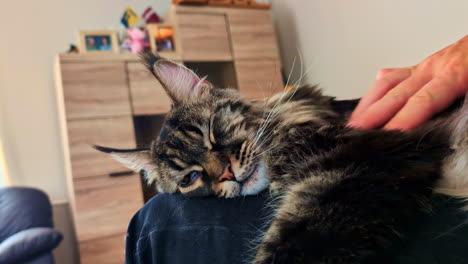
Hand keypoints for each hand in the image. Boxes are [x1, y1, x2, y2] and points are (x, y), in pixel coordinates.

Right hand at [349, 35, 467, 130]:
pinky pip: (395, 75)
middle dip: (373, 114)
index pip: (422, 101)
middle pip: (397, 93)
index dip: (403, 120)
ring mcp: (427, 65)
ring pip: (389, 83)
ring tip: (354, 121)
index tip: (387, 137)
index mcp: (455, 74)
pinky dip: (378, 88)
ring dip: (369, 103)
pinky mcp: (425, 65)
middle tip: (356, 133)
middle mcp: (434, 68)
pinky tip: (369, 99)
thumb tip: (456, 127)